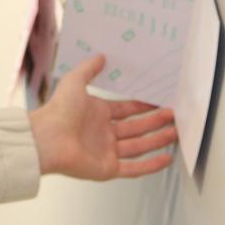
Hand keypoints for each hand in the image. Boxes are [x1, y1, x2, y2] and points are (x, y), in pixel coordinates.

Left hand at [28, 54, 176, 179]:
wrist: (47, 139)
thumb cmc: (58, 111)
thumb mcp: (74, 81)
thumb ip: (89, 68)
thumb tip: (101, 56)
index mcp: (97, 114)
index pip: (126, 110)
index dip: (144, 106)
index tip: (161, 101)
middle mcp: (103, 134)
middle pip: (136, 128)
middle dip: (156, 122)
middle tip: (174, 115)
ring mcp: (106, 152)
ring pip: (139, 146)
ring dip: (158, 140)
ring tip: (177, 132)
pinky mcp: (108, 169)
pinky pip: (134, 168)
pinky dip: (151, 165)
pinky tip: (167, 158)